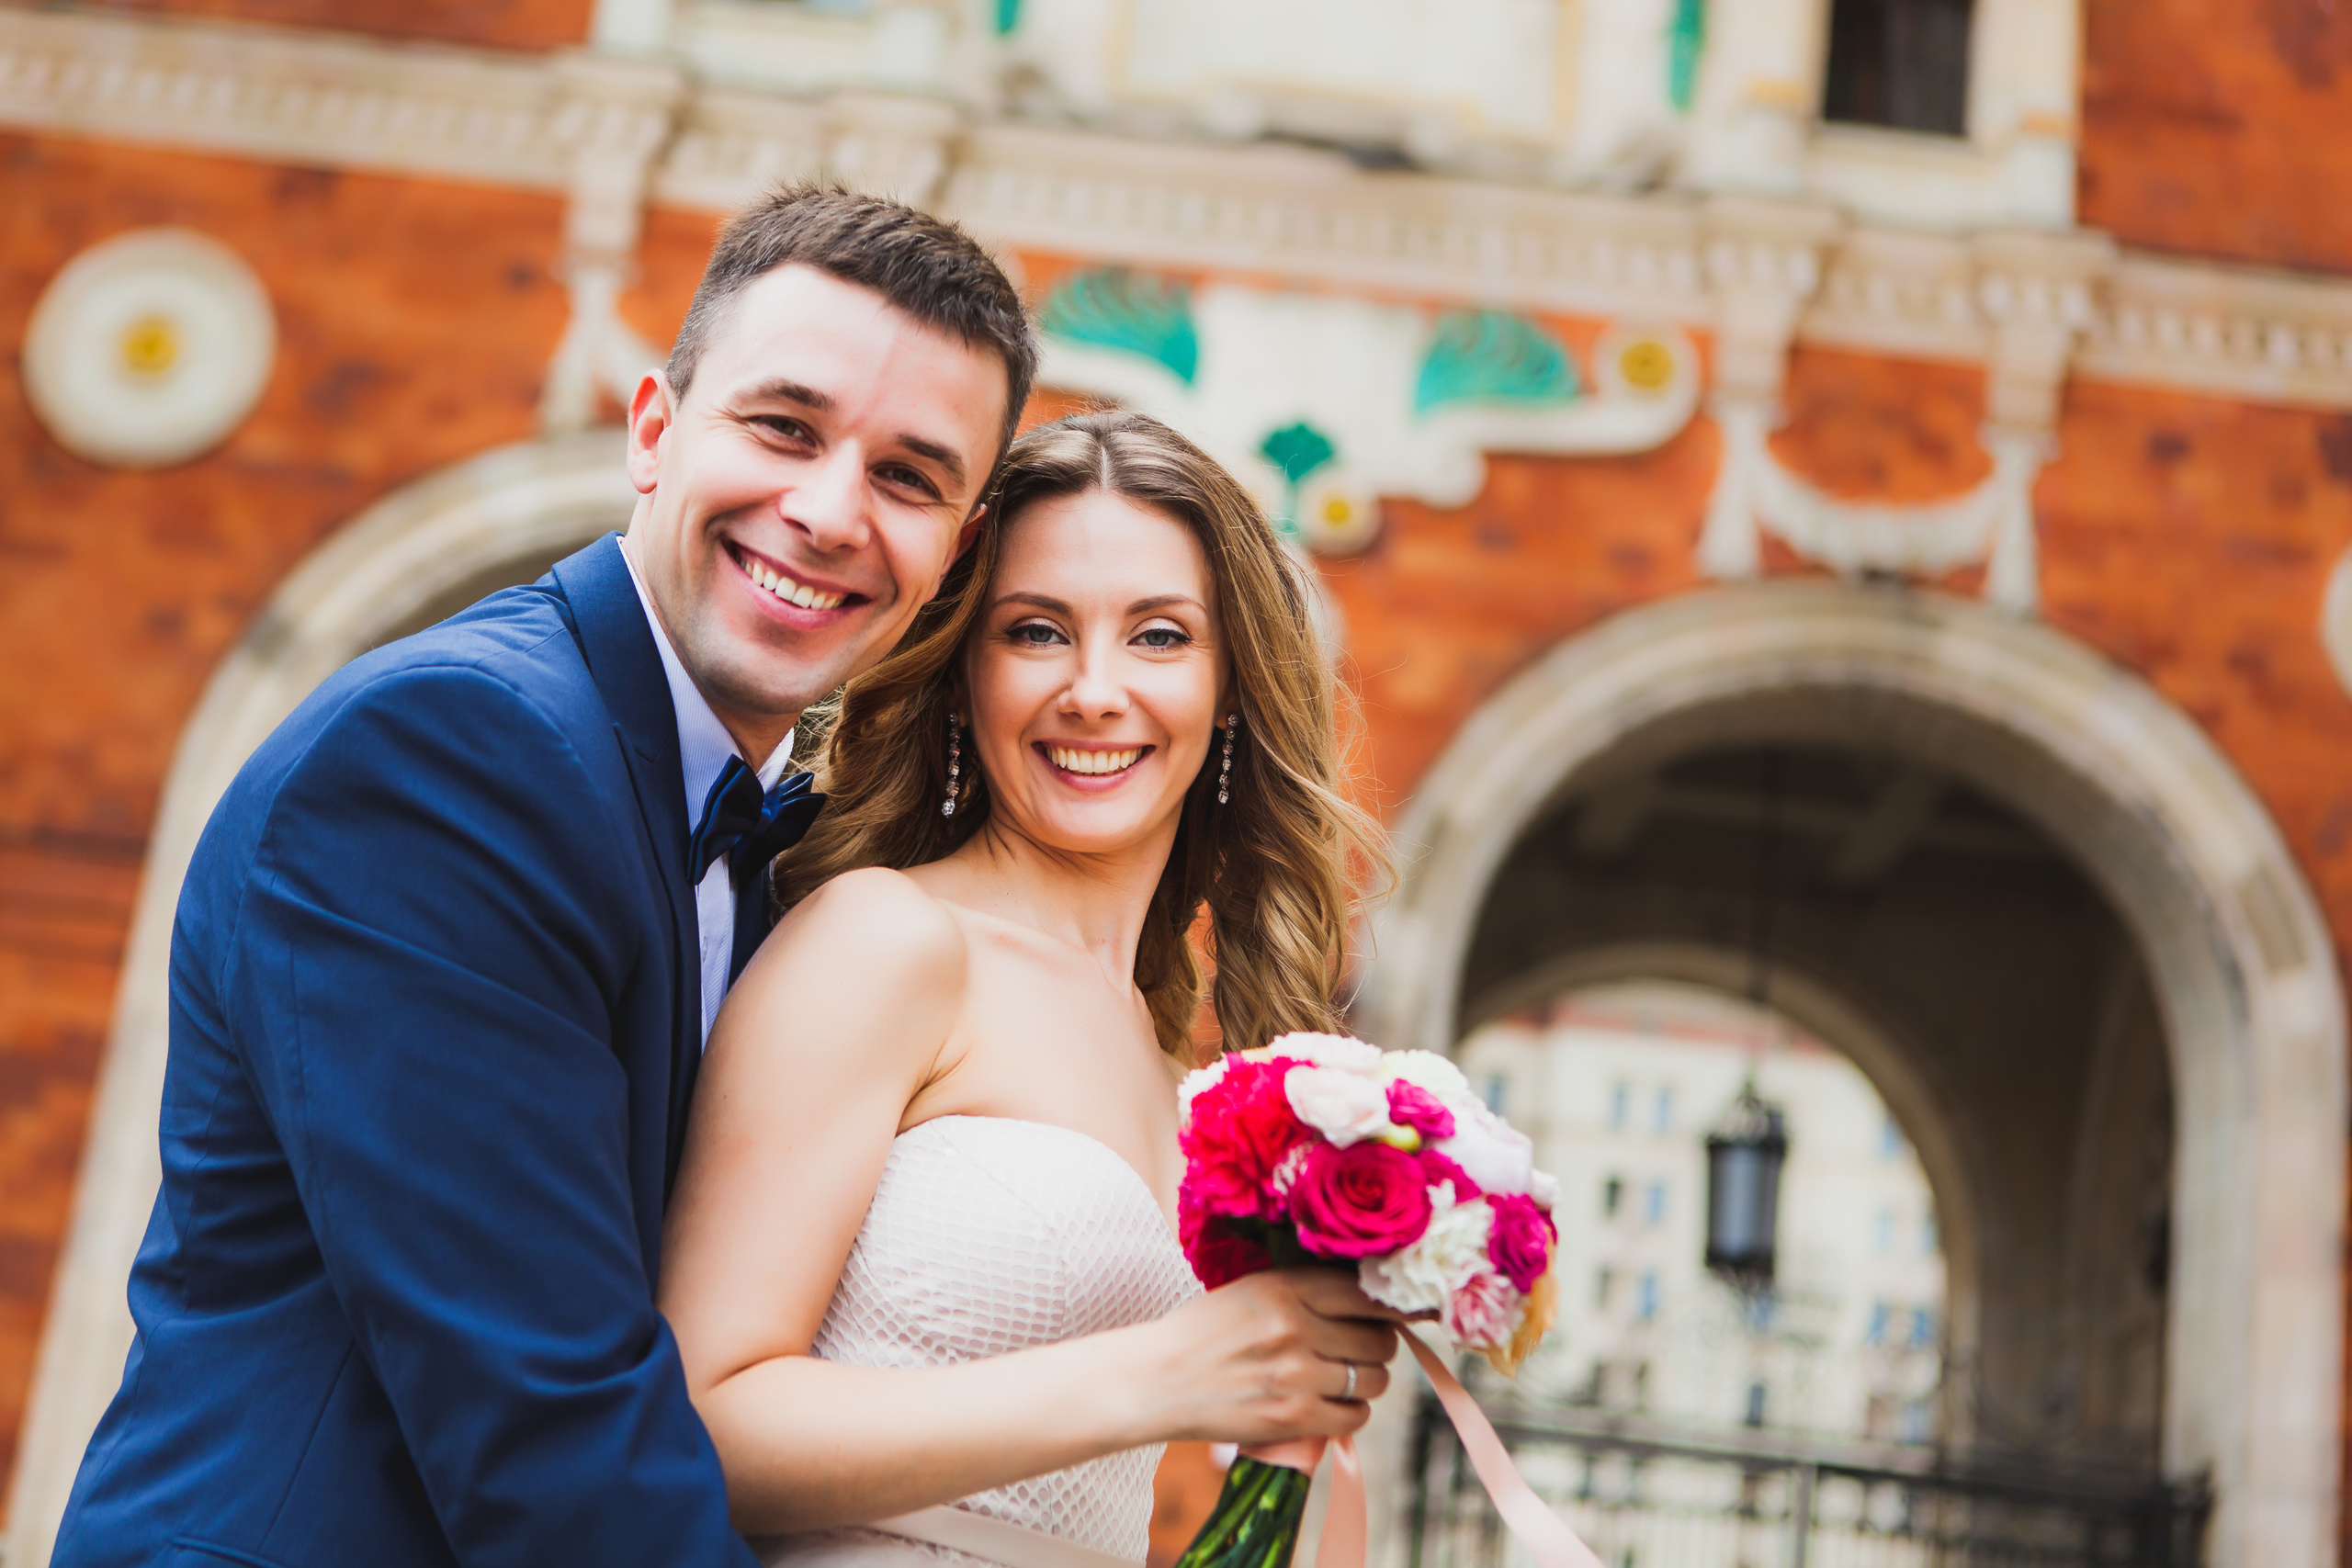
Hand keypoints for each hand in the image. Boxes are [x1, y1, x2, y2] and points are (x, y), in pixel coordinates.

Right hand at [1135, 1268, 1401, 1444]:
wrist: (1154, 1381)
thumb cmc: (1201, 1333)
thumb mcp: (1249, 1291)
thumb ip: (1302, 1290)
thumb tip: (1366, 1293)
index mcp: (1282, 1287)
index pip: (1363, 1291)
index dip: (1386, 1304)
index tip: (1390, 1312)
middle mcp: (1294, 1326)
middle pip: (1378, 1337)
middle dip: (1377, 1345)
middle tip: (1361, 1349)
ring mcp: (1295, 1374)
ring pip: (1372, 1377)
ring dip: (1368, 1380)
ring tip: (1345, 1379)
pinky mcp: (1292, 1417)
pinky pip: (1355, 1416)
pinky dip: (1351, 1413)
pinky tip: (1332, 1406)